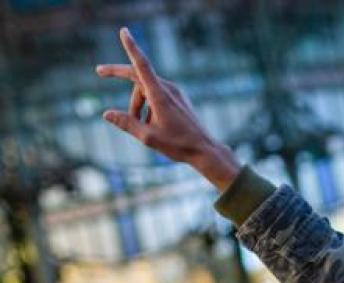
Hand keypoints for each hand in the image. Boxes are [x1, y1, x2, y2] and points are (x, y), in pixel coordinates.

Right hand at [96, 28, 240, 190]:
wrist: (205, 150)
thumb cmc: (178, 145)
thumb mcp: (147, 137)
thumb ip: (126, 123)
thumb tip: (106, 114)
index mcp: (160, 95)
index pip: (142, 66)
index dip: (131, 48)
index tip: (124, 32)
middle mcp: (168, 89)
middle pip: (137, 77)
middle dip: (118, 76)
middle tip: (99, 71)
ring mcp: (174, 92)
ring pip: (145, 90)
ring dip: (136, 104)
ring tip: (140, 125)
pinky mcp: (178, 98)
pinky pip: (155, 96)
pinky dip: (147, 106)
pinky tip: (152, 125)